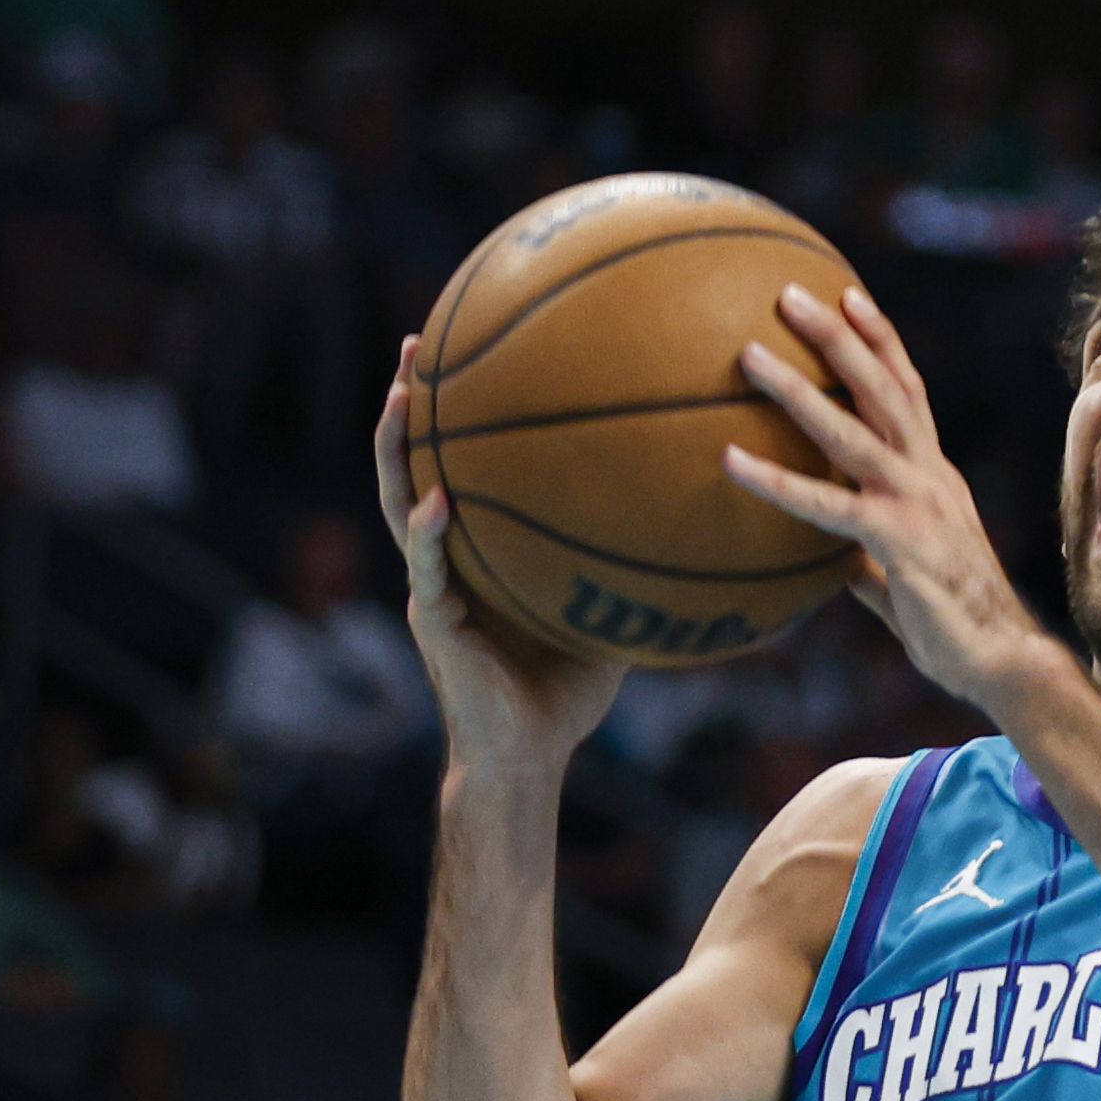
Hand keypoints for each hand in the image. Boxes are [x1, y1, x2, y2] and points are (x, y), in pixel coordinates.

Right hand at [376, 340, 625, 770]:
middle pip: (412, 462)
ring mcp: (432, 588)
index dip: (454, 409)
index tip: (465, 343)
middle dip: (411, 402)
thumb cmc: (566, 689)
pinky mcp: (434, 624)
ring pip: (398, 503)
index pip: (456, 460)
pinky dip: (428, 535)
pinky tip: (436, 504)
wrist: (527, 758)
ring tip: (405, 396)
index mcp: (476, 549)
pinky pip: (427, 571)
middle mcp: (444, 559)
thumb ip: (632, 558)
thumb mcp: (607, 607)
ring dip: (397, 449)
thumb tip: (704, 513)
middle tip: (416, 342)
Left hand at [727, 285, 1066, 720]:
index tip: (847, 295)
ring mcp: (917, 501)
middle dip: (839, 334)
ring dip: (798, 386)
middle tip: (789, 291)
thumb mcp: (902, 574)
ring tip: (748, 353)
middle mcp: (928, 473)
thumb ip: (864, 556)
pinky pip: (828, 503)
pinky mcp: (899, 538)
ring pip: (853, 427)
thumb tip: (829, 557)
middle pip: (884, 385)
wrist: (1001, 660)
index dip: (879, 340)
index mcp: (932, 474)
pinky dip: (778, 480)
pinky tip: (730, 460)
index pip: (907, 389)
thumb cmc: (954, 623)